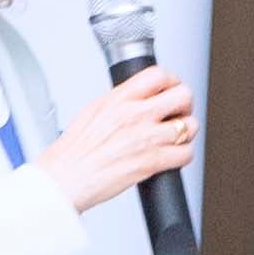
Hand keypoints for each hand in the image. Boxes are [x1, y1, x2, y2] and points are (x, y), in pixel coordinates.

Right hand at [33, 63, 196, 214]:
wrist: (63, 180)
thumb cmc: (72, 152)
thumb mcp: (92, 112)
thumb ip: (119, 102)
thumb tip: (138, 97)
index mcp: (119, 99)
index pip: (159, 74)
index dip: (172, 81)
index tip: (171, 89)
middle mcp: (134, 115)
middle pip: (184, 96)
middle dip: (185, 105)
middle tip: (177, 114)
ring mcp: (146, 138)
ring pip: (190, 126)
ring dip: (185, 134)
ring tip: (173, 139)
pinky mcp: (152, 162)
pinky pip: (186, 154)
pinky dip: (182, 157)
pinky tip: (170, 157)